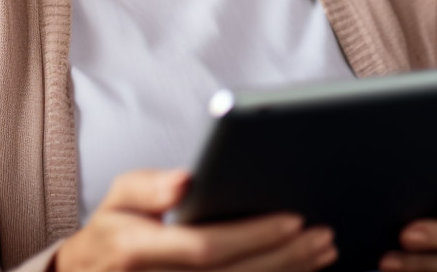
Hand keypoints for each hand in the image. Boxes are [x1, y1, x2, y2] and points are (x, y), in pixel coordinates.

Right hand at [55, 169, 336, 271]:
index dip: (253, 235)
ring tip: (323, 251)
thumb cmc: (113, 233)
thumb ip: (147, 187)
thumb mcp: (117, 200)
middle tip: (323, 235)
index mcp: (135, 250)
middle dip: (285, 257)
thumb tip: (186, 179)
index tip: (295, 218)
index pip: (205, 247)